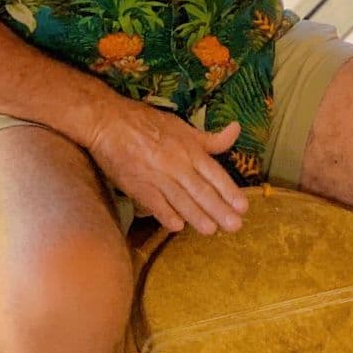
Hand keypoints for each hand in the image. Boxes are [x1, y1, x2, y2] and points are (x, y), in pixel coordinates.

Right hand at [86, 99, 249, 234]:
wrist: (109, 121)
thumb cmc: (148, 123)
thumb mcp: (182, 126)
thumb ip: (209, 138)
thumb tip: (237, 130)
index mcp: (189, 149)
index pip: (214, 173)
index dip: (229, 191)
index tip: (243, 206)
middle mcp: (176, 163)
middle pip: (201, 190)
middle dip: (219, 210)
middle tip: (235, 226)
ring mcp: (156, 175)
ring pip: (180, 200)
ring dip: (197, 217)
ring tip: (212, 230)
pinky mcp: (136, 185)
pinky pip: (154, 203)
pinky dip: (165, 215)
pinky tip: (177, 227)